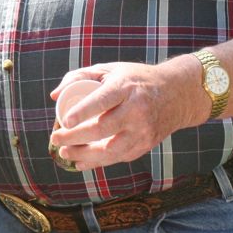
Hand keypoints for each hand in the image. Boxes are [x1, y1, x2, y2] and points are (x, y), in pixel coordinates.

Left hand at [47, 57, 204, 170]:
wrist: (177, 94)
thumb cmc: (135, 79)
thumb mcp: (111, 69)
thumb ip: (80, 77)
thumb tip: (54, 96)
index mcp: (125, 87)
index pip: (102, 100)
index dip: (83, 112)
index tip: (66, 120)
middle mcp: (136, 110)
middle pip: (102, 129)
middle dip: (76, 137)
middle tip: (56, 138)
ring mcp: (143, 130)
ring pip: (111, 150)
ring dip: (85, 156)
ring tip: (64, 153)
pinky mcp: (146, 144)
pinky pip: (120, 157)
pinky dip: (99, 162)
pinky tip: (82, 162)